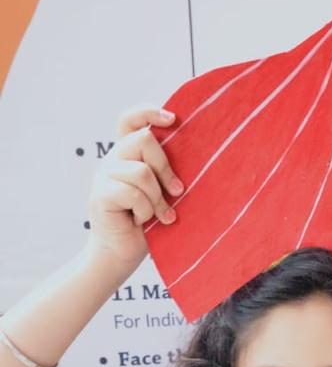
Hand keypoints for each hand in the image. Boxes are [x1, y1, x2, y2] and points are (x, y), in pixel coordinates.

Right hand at [85, 103, 184, 274]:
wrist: (123, 254)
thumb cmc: (148, 226)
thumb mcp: (162, 194)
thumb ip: (166, 174)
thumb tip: (196, 158)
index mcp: (128, 154)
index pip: (131, 119)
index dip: (149, 112)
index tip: (173, 119)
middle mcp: (114, 159)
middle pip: (144, 139)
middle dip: (166, 167)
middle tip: (178, 192)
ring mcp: (104, 175)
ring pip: (141, 171)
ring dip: (157, 199)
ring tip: (161, 216)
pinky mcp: (100, 193)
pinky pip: (133, 193)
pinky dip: (146, 211)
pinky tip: (144, 222)